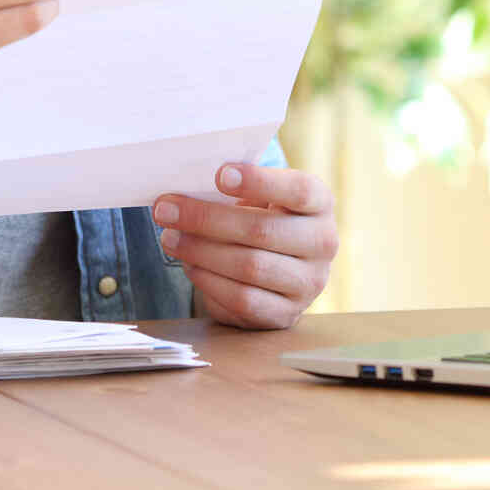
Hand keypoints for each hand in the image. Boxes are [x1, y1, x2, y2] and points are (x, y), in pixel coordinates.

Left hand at [152, 163, 336, 329]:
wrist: (280, 268)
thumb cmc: (263, 218)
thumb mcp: (261, 198)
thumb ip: (236, 190)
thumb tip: (186, 189)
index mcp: (320, 204)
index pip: (299, 190)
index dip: (260, 181)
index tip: (220, 174)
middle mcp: (323, 243)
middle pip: (262, 230)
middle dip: (206, 219)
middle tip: (165, 209)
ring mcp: (309, 283)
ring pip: (250, 267)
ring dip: (201, 251)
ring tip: (169, 237)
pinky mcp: (287, 314)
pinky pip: (243, 299)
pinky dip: (210, 281)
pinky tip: (189, 264)